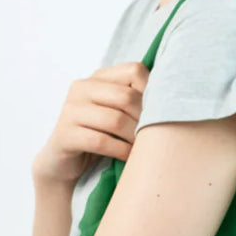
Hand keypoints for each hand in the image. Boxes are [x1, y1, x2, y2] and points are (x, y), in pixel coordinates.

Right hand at [32, 61, 150, 185]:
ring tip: (142, 149)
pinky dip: (120, 151)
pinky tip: (128, 157)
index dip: (152, 92)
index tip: (158, 113)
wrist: (64, 164)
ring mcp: (70, 110)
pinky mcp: (65, 134)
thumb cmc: (99, 137)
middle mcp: (81, 88)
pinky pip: (101, 141)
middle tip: (152, 137)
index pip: (135, 71)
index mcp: (98, 78)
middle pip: (127, 96)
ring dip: (134, 138)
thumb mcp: (117, 114)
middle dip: (144, 120)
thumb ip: (135, 101)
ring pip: (115, 120)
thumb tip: (171, 97)